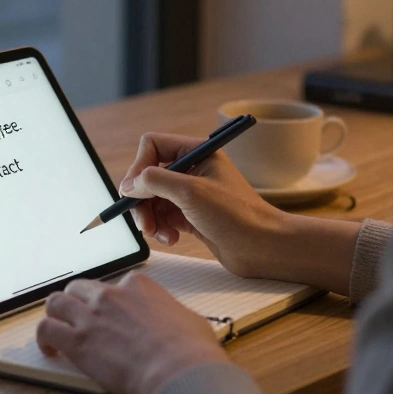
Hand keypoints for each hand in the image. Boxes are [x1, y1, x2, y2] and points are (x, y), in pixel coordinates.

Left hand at [36, 271, 228, 393]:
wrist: (179, 372)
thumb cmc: (190, 351)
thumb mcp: (190, 320)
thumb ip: (173, 315)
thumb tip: (176, 323)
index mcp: (138, 285)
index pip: (114, 284)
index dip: (110, 302)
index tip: (111, 315)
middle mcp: (110, 295)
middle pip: (79, 288)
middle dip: (77, 302)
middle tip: (78, 318)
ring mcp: (90, 316)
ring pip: (55, 303)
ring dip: (55, 314)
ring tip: (57, 329)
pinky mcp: (77, 342)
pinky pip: (46, 329)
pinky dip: (44, 338)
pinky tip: (50, 349)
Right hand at [118, 132, 286, 278]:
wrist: (262, 247)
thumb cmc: (236, 215)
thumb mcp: (191, 192)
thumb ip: (155, 181)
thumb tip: (129, 184)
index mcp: (197, 151)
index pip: (152, 146)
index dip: (138, 167)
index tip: (134, 192)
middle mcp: (193, 168)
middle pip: (148, 176)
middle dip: (141, 200)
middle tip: (143, 222)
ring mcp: (191, 193)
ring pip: (153, 199)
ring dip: (150, 218)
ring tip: (158, 234)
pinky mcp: (191, 215)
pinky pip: (163, 217)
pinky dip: (161, 228)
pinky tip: (172, 239)